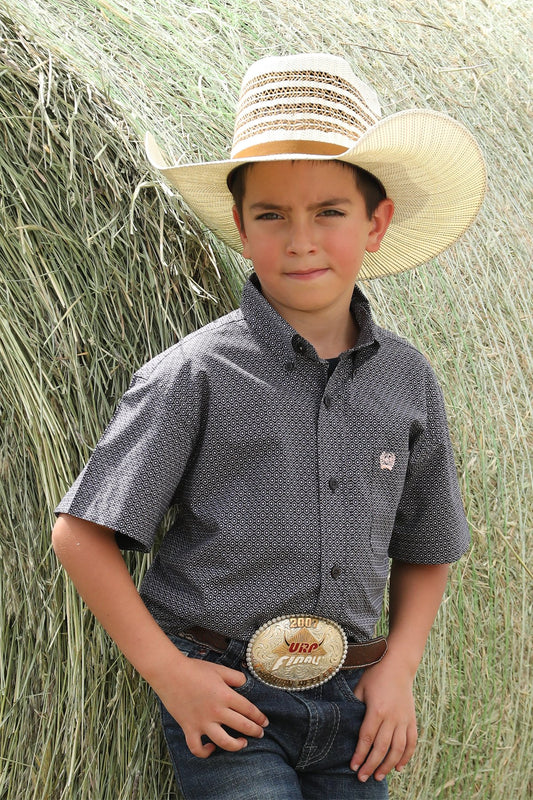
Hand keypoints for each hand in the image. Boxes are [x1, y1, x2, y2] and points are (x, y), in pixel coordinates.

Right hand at [153, 654, 268, 757]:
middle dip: (255, 731)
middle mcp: (216, 711)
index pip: (249, 710)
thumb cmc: (194, 669)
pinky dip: (205, 752)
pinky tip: (211, 747)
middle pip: (242, 726)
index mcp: (225, 695)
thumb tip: (246, 684)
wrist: (169, 673)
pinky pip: (197, 748)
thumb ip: (235, 677)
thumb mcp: (219, 669)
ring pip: (224, 742)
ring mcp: (202, 722)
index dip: (259, 717)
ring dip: (236, 745)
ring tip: (242, 744)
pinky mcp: (189, 728)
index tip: (264, 722)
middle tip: (260, 733)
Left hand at [350, 658, 417, 781]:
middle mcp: (392, 717)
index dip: (360, 754)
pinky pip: (411, 743)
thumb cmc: (375, 675)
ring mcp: (404, 719)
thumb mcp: (360, 688)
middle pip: (382, 748)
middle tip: (363, 778)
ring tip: (378, 776)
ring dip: (388, 766)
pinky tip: (399, 768)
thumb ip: (354, 706)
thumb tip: (345, 723)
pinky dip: (406, 757)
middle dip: (371, 765)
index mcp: (377, 709)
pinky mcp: (412, 719)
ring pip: (398, 749)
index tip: (353, 767)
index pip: (367, 738)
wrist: (398, 665)